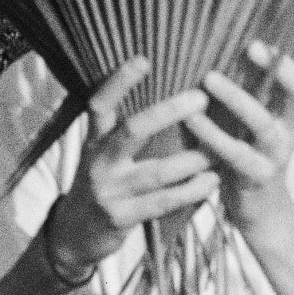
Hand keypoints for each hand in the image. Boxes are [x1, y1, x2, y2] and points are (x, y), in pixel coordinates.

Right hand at [46, 57, 218, 274]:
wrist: (75, 235)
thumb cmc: (102, 185)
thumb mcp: (102, 154)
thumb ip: (124, 130)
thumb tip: (168, 97)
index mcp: (93, 142)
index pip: (100, 105)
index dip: (118, 82)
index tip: (143, 59)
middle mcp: (98, 163)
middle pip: (132, 131)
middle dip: (167, 113)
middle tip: (201, 98)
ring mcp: (110, 192)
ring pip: (157, 172)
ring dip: (192, 159)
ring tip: (218, 148)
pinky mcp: (122, 219)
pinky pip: (163, 202)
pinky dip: (191, 191)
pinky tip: (212, 181)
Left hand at [183, 40, 293, 239]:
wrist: (260, 213)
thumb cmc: (250, 157)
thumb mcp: (255, 125)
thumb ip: (251, 95)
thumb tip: (231, 48)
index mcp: (290, 121)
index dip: (290, 67)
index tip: (264, 44)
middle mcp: (288, 137)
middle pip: (293, 100)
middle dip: (271, 73)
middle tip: (249, 47)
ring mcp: (274, 159)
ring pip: (262, 125)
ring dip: (237, 99)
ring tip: (208, 79)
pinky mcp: (255, 179)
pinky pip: (235, 154)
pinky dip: (213, 135)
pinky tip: (192, 120)